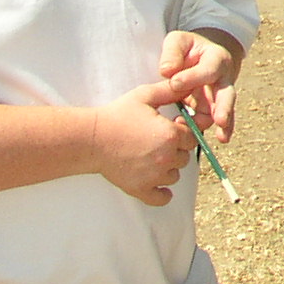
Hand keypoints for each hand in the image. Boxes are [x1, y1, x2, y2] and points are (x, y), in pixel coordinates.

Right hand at [91, 80, 194, 204]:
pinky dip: (162, 194)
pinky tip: (157, 184)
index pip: (192, 138)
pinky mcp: (140, 189)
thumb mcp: (145, 96)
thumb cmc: (117, 115)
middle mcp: (166, 157)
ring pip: (174, 176)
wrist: (92, 138)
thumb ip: (169, 90)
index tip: (171, 129)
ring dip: (168, 169)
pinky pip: (161, 198)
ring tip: (151, 158)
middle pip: (184, 157)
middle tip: (157, 142)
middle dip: (175, 150)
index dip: (183, 133)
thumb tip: (187, 85)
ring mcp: (154, 176)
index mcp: (170, 135)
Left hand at [159, 29, 240, 141]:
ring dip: (222, 123)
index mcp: (216, 58)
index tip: (174, 83)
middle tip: (219, 119)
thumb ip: (172, 53)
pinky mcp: (213, 108)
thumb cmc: (186, 48)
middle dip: (223, 107)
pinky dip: (222, 130)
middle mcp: (224, 77)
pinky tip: (222, 139)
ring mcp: (220, 95)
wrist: (199, 56)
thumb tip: (167, 71)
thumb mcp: (178, 41)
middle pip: (226, 93)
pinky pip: (219, 120)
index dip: (192, 77)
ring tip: (222, 136)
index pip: (208, 69)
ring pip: (224, 110)